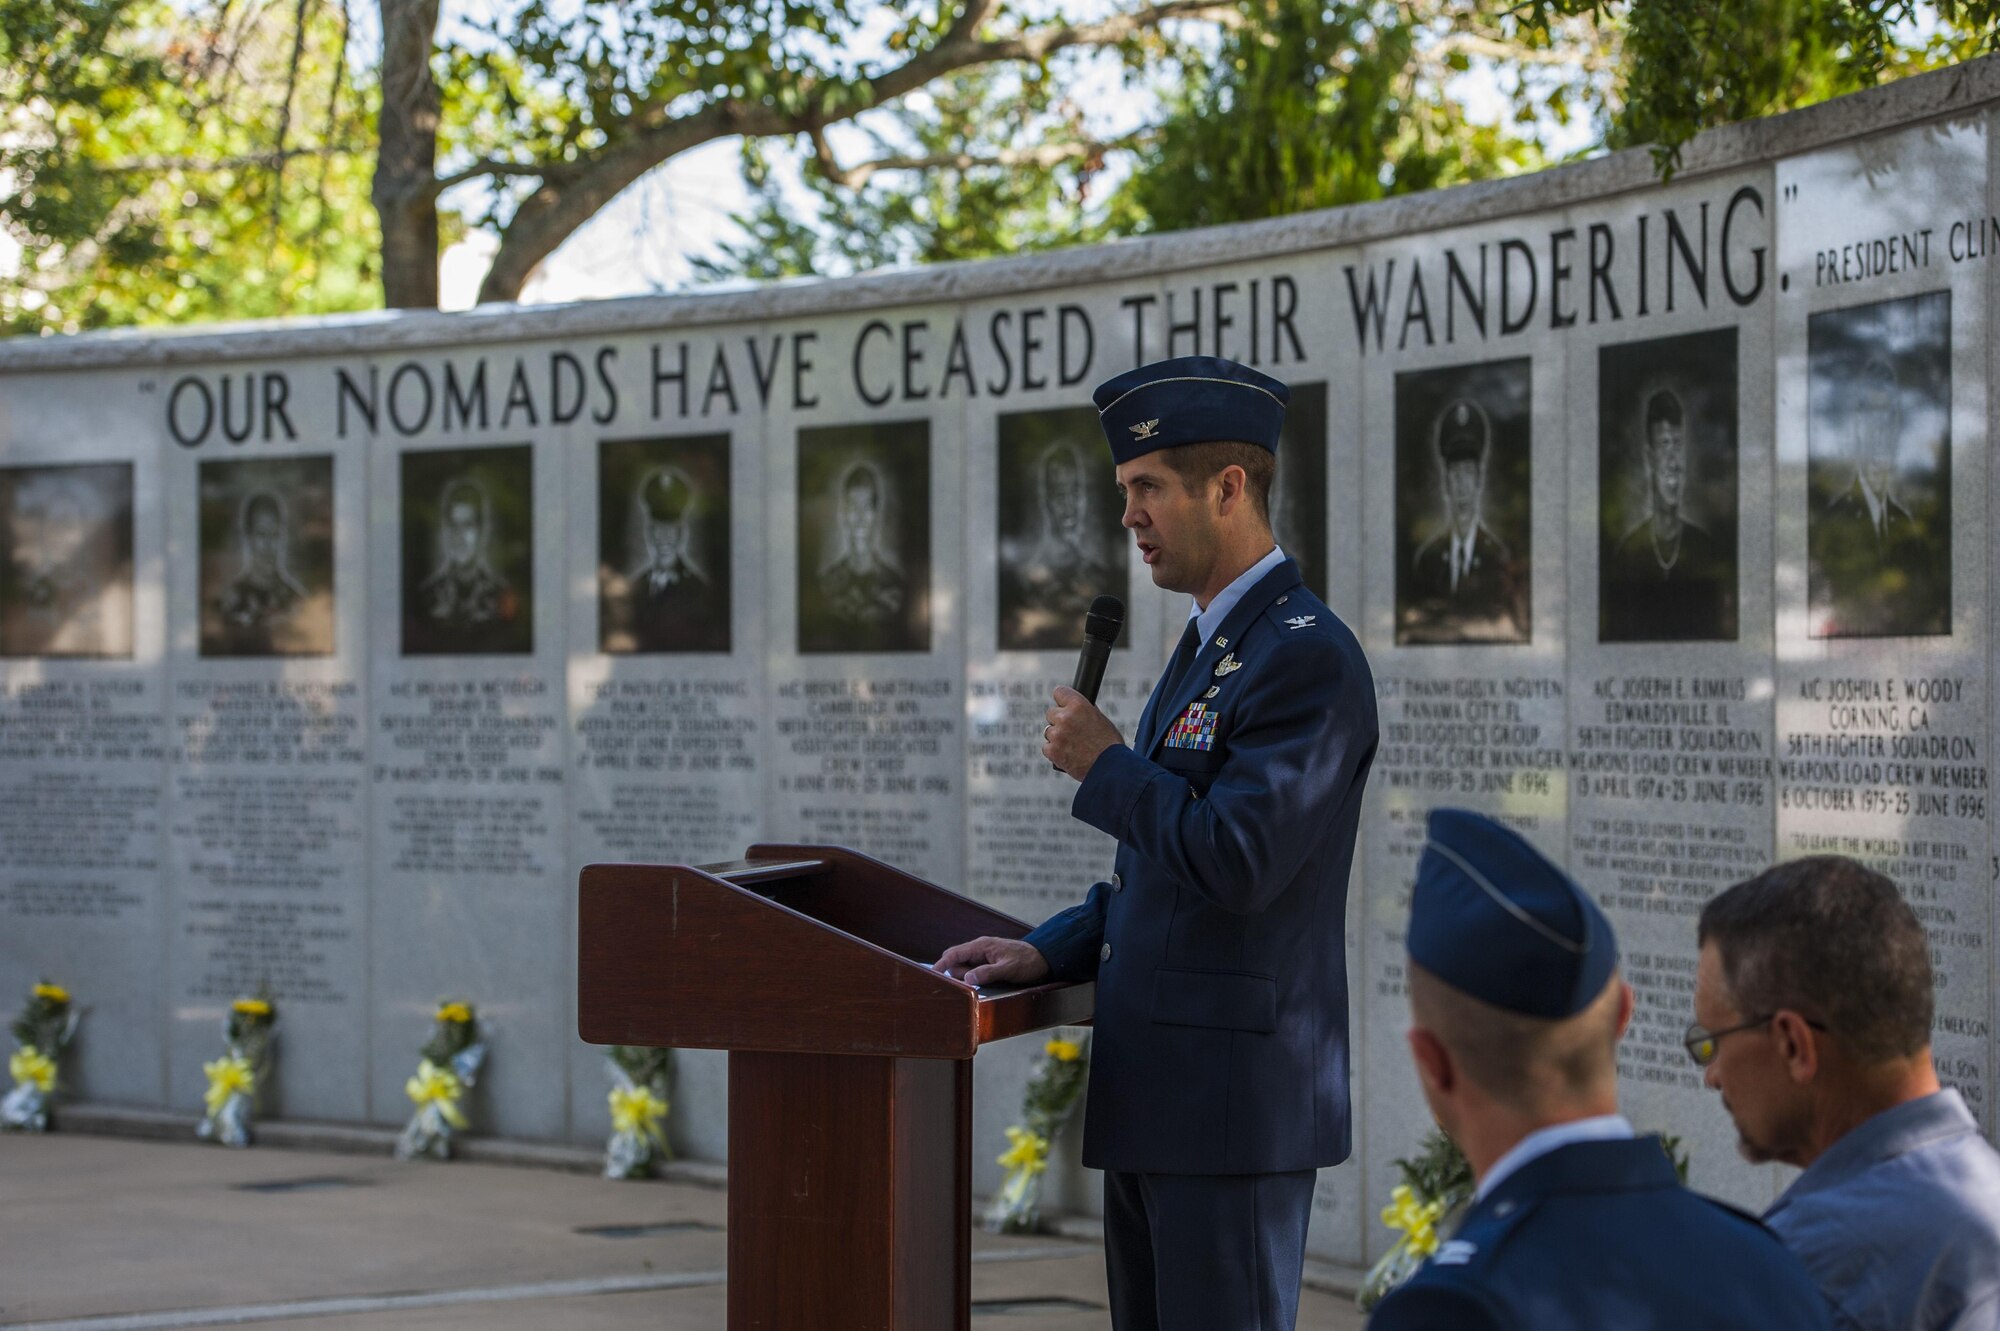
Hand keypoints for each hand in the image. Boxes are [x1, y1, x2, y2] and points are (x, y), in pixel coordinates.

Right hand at [934, 936, 1050, 986]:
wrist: (1044, 959)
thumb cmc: (1027, 962)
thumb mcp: (1008, 969)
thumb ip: (988, 973)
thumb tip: (968, 979)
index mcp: (981, 946)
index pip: (954, 954)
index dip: (941, 965)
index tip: (932, 976)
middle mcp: (979, 950)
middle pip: (956, 964)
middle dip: (959, 976)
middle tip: (975, 984)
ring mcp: (983, 958)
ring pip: (965, 970)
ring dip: (970, 980)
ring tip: (991, 981)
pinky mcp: (988, 965)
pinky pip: (974, 973)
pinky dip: (976, 980)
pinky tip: (988, 984)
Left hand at [1043, 686, 1120, 780]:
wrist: (1110, 768)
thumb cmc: (1109, 745)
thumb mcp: (1100, 719)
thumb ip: (1084, 712)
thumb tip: (1074, 709)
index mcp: (1078, 705)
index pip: (1059, 692)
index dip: (1062, 701)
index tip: (1063, 705)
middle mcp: (1065, 717)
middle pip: (1051, 713)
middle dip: (1058, 722)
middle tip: (1071, 732)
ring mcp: (1057, 734)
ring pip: (1048, 732)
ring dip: (1057, 738)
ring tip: (1073, 746)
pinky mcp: (1052, 750)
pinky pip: (1046, 748)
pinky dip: (1054, 752)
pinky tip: (1067, 755)